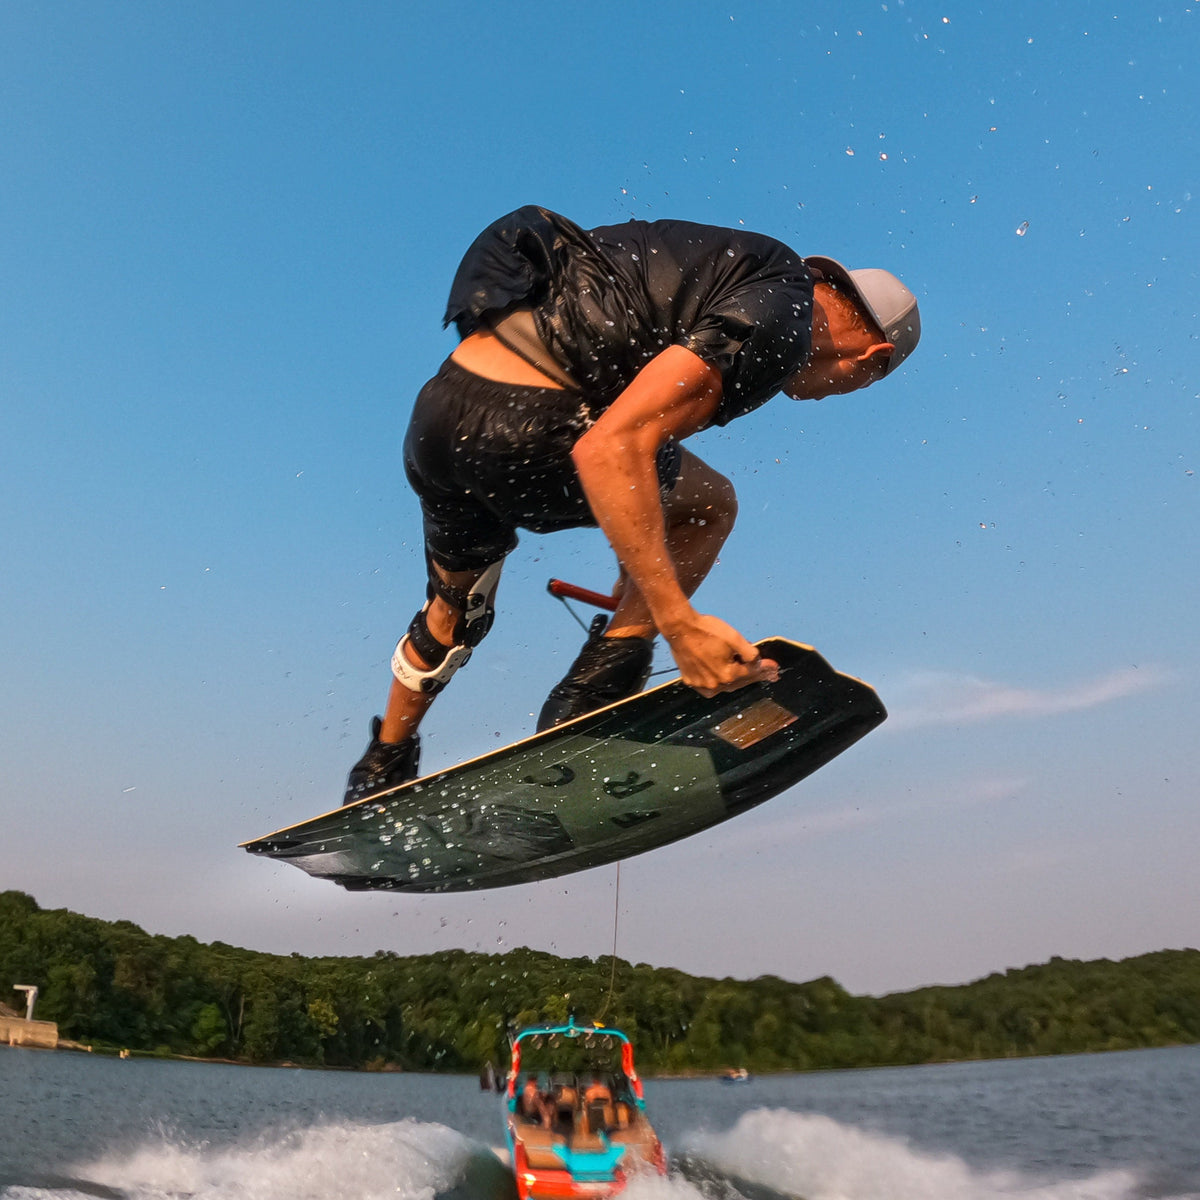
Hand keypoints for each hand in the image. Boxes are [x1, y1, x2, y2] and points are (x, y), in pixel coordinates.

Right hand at [662, 613, 778, 697]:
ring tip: (748, 673)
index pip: (751, 673)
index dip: (765, 669)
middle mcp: (715, 685)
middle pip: (739, 682)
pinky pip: (710, 684)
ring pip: (724, 685)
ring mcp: (701, 685)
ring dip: (737, 679)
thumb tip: (757, 662)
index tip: (775, 667)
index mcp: (728, 675)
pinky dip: (719, 679)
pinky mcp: (690, 681)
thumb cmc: (707, 630)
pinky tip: (724, 675)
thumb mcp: (734, 637)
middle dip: (754, 676)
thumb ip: (749, 653)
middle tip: (768, 673)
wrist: (679, 627)